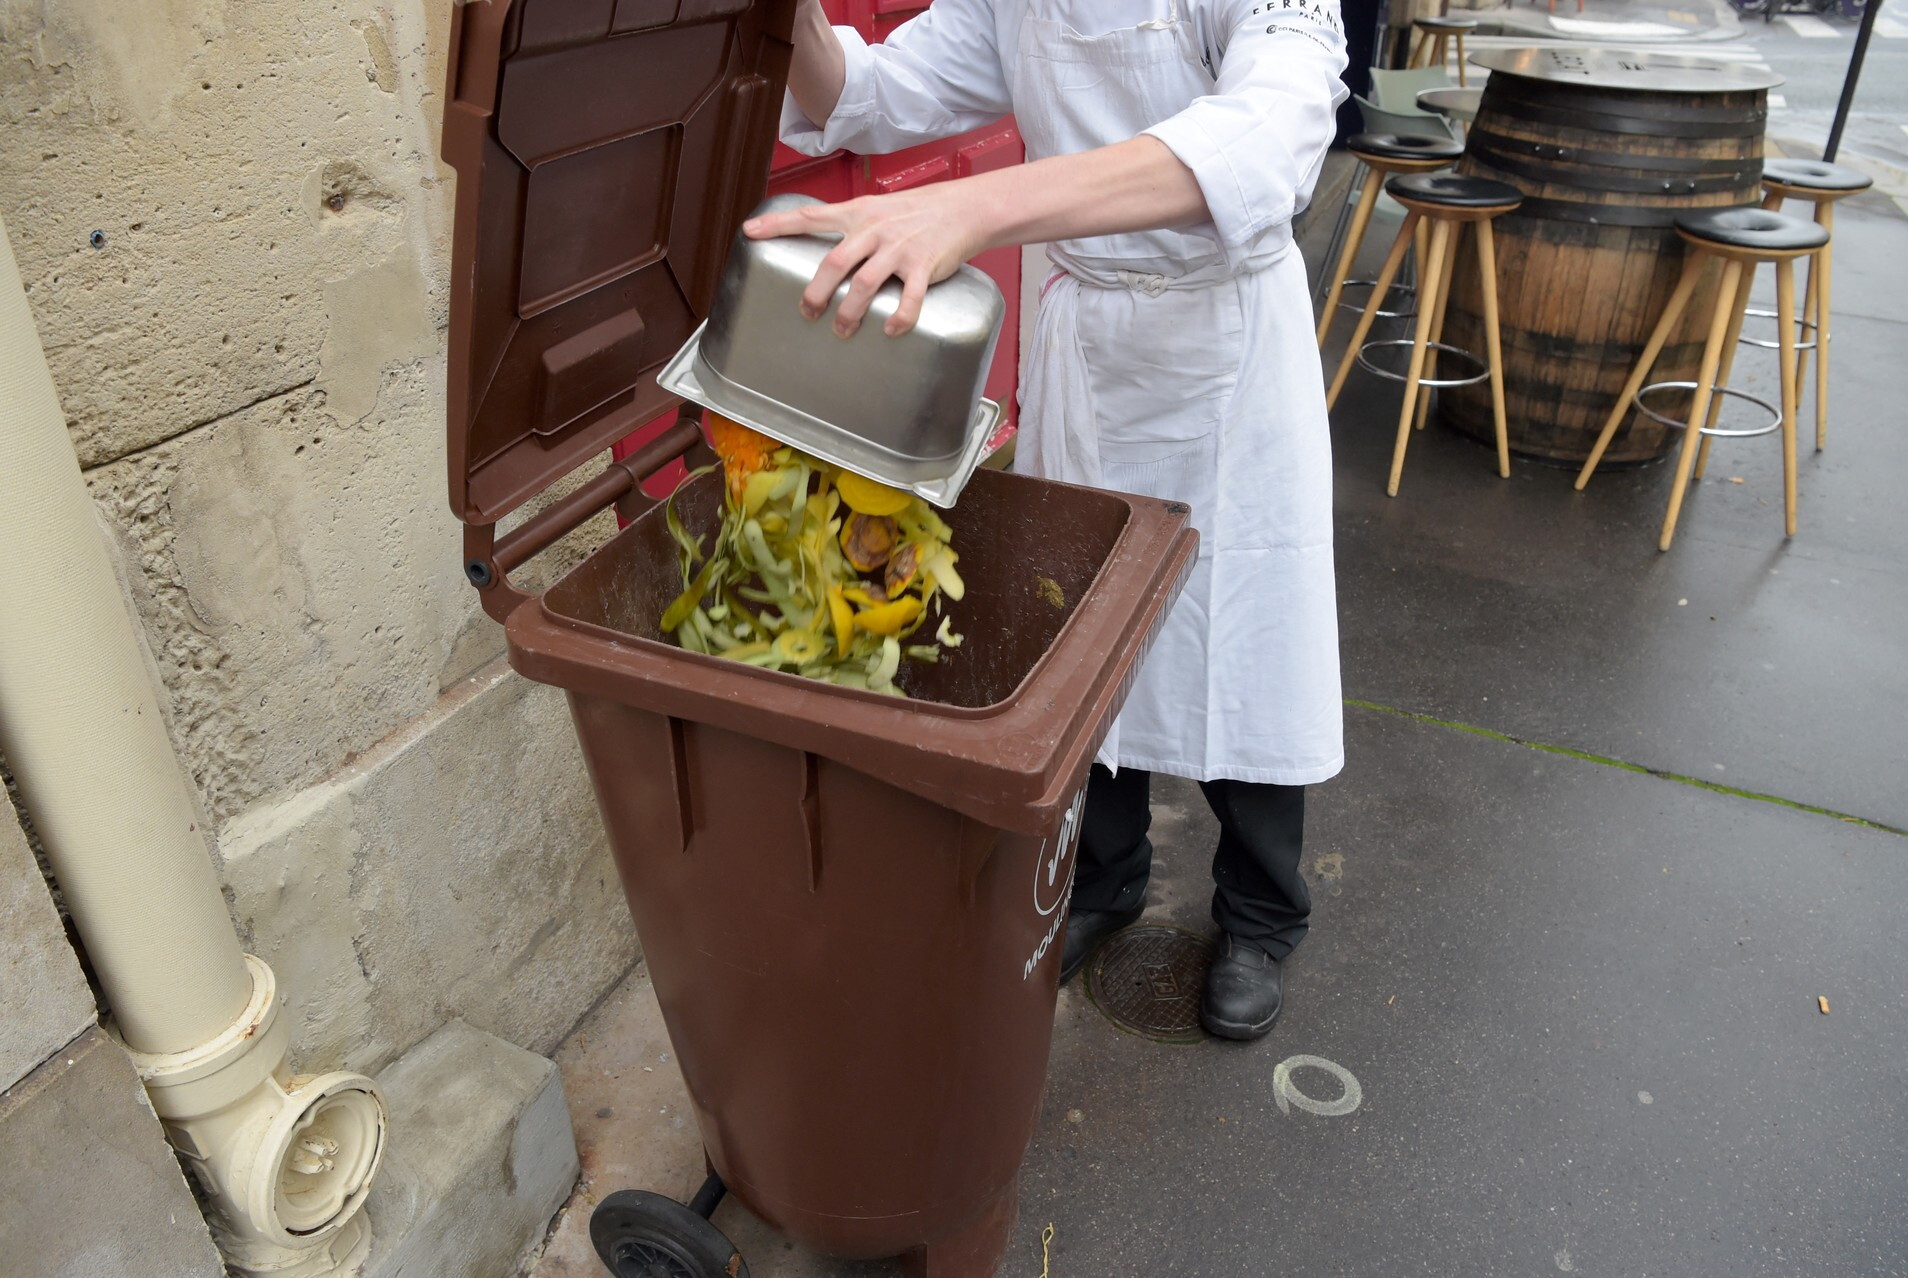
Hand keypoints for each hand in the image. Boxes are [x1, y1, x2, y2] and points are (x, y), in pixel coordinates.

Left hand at [743, 183, 990, 337]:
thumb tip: (826, 254)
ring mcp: (899, 248)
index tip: (749, 232)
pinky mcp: (924, 266)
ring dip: (850, 312)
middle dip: (816, 292)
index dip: (778, 224)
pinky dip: (900, 318)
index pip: (810, 216)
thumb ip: (850, 227)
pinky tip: (891, 330)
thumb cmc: (916, 212)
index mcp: (857, 213)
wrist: (963, 208)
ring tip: (842, 330)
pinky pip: (910, 298)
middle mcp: (874, 229)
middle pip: (834, 262)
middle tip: (807, 312)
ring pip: (865, 284)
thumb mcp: (877, 208)